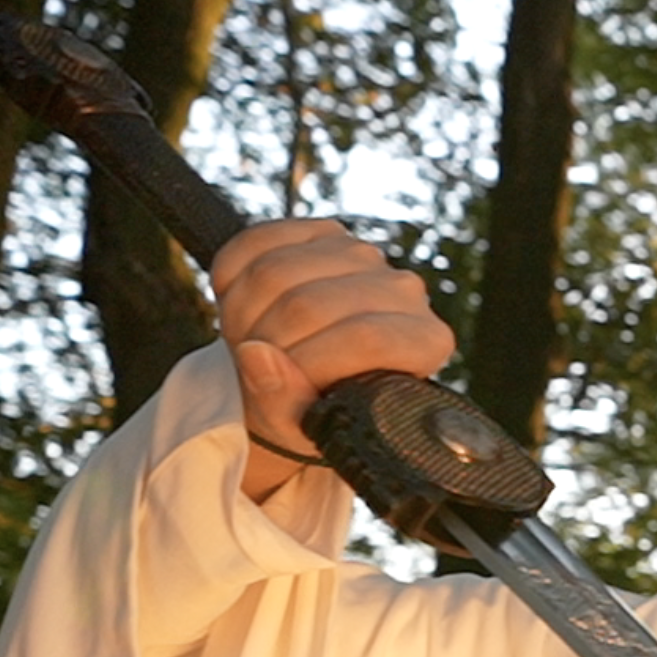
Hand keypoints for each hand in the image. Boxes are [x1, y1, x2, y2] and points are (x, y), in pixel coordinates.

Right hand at [208, 219, 453, 495]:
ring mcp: (363, 256)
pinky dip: (231, 276)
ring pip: (278, 270)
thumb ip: (286, 400)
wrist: (307, 377)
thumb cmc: (319, 408)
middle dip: (263, 340)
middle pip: (310, 303)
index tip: (281, 385)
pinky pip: (258, 241)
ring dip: (241, 311)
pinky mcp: (322, 233)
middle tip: (251, 366)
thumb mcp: (305, 424)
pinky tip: (237, 302)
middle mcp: (404, 291)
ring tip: (244, 340)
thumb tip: (257, 356)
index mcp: (424, 343)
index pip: (364, 338)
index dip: (308, 361)